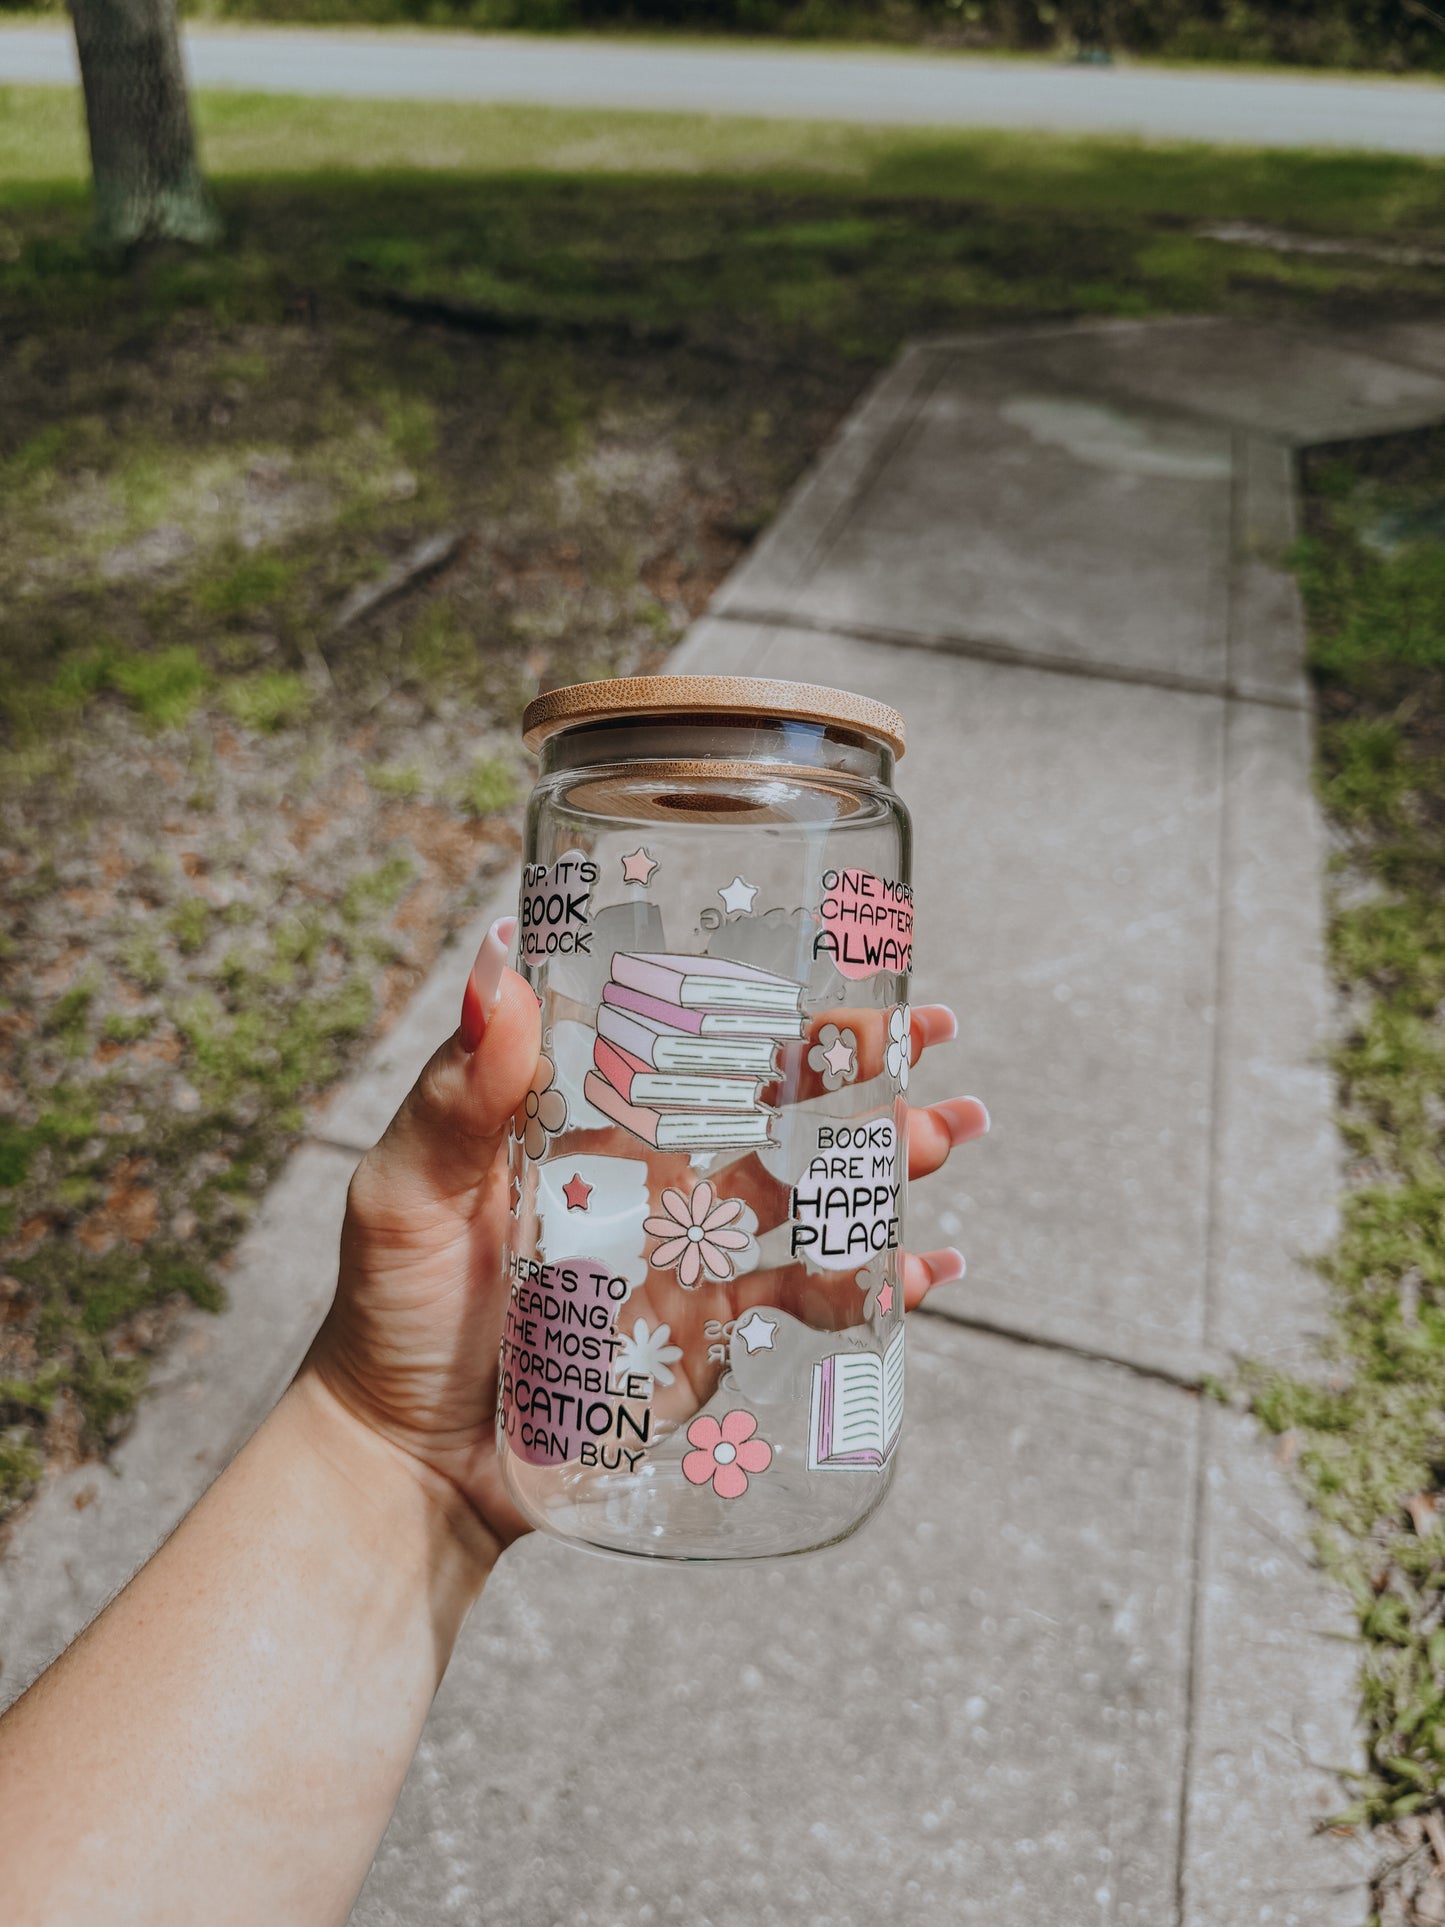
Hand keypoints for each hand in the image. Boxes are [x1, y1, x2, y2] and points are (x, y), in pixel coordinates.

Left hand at [304, 918, 989, 1552]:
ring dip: (885, 1161)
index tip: (846, 965)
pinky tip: (927, 1269)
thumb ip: (454, 1096)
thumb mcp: (407, 1192)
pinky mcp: (712, 1337)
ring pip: (812, 1193)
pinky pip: (806, 1300)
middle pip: (778, 1106)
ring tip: (947, 1136)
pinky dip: (875, 1283)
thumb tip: (496, 965)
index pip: (696, 1038)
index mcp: (592, 1121)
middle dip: (860, 1070)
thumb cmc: (392, 1312)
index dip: (771, 999)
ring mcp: (692, 1256)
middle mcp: (655, 1175)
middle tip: (933, 1039)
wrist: (409, 1462)